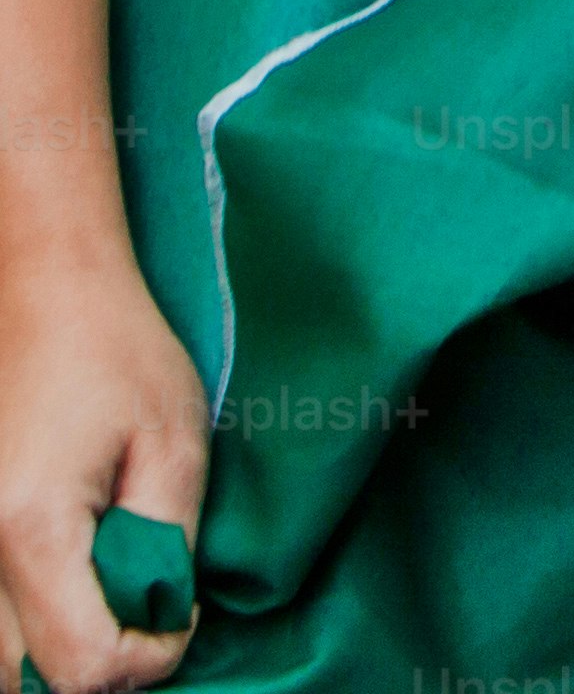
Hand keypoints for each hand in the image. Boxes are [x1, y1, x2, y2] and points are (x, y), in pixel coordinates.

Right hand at [0, 262, 199, 691]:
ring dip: (51, 654)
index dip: (144, 660)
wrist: (44, 293)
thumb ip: (168, 546)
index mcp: (28, 528)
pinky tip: (68, 582)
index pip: (79, 667)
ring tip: (107, 598)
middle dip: (93, 668)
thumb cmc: (118, 355)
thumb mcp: (175, 446)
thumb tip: (161, 620)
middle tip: (145, 614)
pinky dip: (22, 626)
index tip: (180, 616)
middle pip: (19, 679)